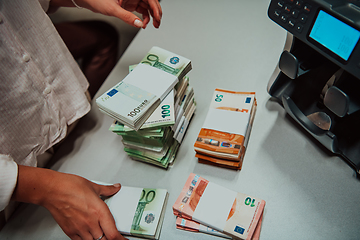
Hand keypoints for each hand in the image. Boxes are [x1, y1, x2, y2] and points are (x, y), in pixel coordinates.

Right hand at [12, 166, 127, 239]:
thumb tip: (115, 188)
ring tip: (101, 234)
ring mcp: (80, 229)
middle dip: (110, 238)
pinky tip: (89, 236)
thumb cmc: (70, 186)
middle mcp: (91, 222)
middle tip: (112, 235)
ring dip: (99, 239)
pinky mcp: (70, 232)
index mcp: (99, 211)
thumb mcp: (93, 186)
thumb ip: (107, 190)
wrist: (52, 190)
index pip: (113, 234)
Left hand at [51, 0, 161, 28]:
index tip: (157, 17)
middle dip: (156, 13)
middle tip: (157, 23)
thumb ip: (127, 17)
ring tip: (151, 25)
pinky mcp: (129, 3)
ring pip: (147, 6)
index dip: (156, 7)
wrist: (88, 0)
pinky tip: (143, 23)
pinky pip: (141, 10)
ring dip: (151, 16)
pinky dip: (144, 17)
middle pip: (151, 2)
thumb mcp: (113, 9)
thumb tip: (139, 24)